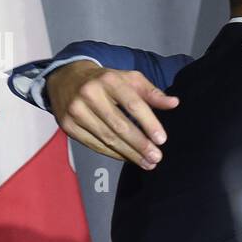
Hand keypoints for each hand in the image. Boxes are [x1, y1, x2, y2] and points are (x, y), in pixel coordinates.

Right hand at [46, 60, 179, 168]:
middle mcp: (90, 94)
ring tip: (147, 163)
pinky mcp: (68, 125)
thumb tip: (174, 103)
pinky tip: (127, 158)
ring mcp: (76, 110)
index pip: (133, 104)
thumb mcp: (129, 79)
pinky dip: (113, 153)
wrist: (66, 78)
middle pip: (119, 125)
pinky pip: (94, 144)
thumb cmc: (106, 80)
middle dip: (140, 144)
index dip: (148, 123)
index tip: (161, 139)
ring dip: (129, 154)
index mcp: (109, 80)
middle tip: (156, 157)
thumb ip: (152, 93)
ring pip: (107, 138)